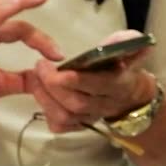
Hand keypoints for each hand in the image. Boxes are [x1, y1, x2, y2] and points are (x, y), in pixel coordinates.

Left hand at [28, 29, 155, 132]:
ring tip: (34, 78)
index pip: (98, 85)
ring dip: (44, 98)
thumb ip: (127, 43)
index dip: (76, 80)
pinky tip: (41, 95)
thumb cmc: (123, 66)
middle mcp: (106, 104)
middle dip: (53, 86)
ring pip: (66, 116)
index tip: (55, 67)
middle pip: (77, 103)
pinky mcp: (80, 125)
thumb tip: (130, 39)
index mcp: (119, 84)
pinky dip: (47, 113)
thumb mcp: (129, 50)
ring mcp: (92, 117)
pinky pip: (61, 127)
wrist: (131, 96)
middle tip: (39, 66)